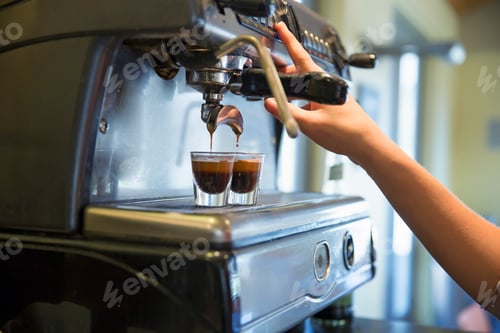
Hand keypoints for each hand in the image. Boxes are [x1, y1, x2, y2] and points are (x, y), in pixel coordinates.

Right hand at [265, 22, 383, 161]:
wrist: (367, 146)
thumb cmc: (346, 133)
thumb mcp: (310, 124)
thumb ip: (287, 113)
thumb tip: (271, 104)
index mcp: (322, 83)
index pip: (300, 57)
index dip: (288, 41)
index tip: (279, 28)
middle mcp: (327, 86)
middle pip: (299, 74)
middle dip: (284, 76)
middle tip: (272, 80)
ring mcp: (329, 96)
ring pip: (305, 89)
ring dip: (293, 95)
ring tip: (285, 106)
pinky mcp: (332, 107)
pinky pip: (311, 101)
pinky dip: (301, 107)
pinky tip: (299, 119)